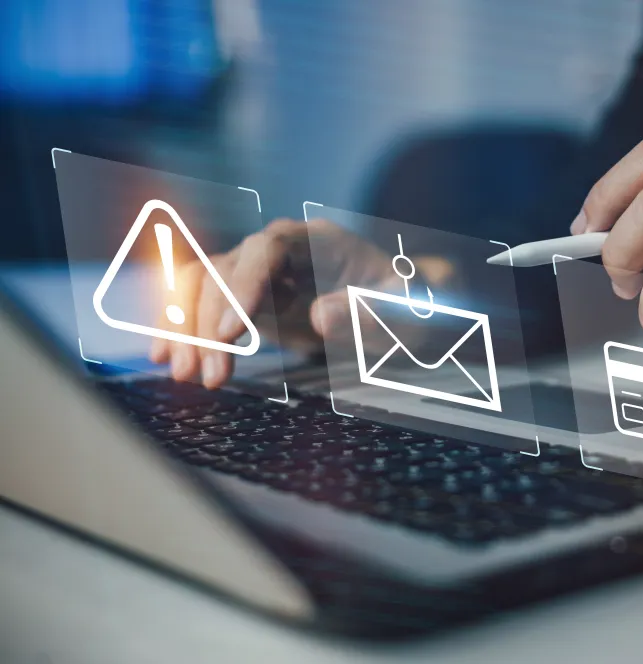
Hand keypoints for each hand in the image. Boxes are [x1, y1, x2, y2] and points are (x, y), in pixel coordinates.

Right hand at [149, 218, 452, 388]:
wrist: (402, 313)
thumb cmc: (409, 307)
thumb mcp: (408, 312)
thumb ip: (374, 313)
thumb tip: (321, 315)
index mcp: (321, 241)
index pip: (271, 247)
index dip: (246, 283)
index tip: (232, 331)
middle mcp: (281, 251)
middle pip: (228, 268)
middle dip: (210, 323)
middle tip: (209, 375)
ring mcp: (258, 274)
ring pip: (202, 285)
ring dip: (186, 328)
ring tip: (186, 375)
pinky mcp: (245, 300)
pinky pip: (200, 304)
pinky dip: (181, 328)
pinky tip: (165, 358)